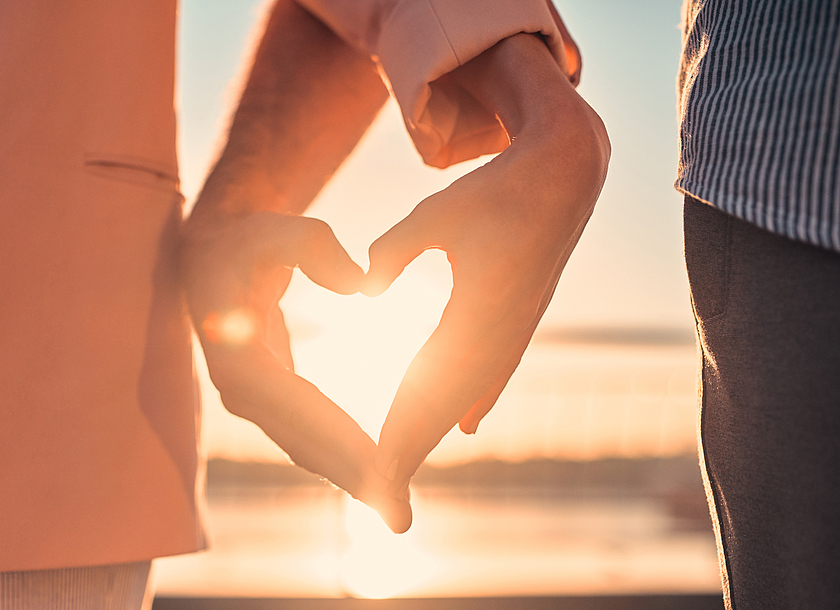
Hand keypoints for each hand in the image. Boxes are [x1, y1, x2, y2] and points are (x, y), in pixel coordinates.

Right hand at [181, 211, 411, 531]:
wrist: (214, 254)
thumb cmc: (247, 241)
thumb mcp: (276, 229)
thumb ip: (315, 248)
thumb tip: (361, 286)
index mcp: (237, 356)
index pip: (294, 407)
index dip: (336, 440)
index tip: (379, 471)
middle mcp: (242, 389)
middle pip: (303, 442)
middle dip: (352, 478)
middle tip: (399, 515)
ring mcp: (255, 398)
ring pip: (307, 447)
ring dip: (350, 478)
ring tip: (395, 509)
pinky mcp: (272, 397)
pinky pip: (310, 433)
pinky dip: (342, 456)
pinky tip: (376, 476)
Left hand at [364, 34, 609, 510]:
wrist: (566, 176)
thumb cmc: (497, 190)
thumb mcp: (436, 215)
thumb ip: (394, 252)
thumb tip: (364, 289)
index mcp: (480, 313)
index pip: (431, 391)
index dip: (403, 434)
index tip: (378, 474)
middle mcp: (501, 334)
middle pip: (448, 406)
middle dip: (412, 448)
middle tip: (382, 495)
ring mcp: (514, 331)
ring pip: (469, 395)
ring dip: (435, 429)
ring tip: (407, 464)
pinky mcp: (519, 322)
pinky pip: (489, 375)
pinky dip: (469, 403)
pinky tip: (466, 426)